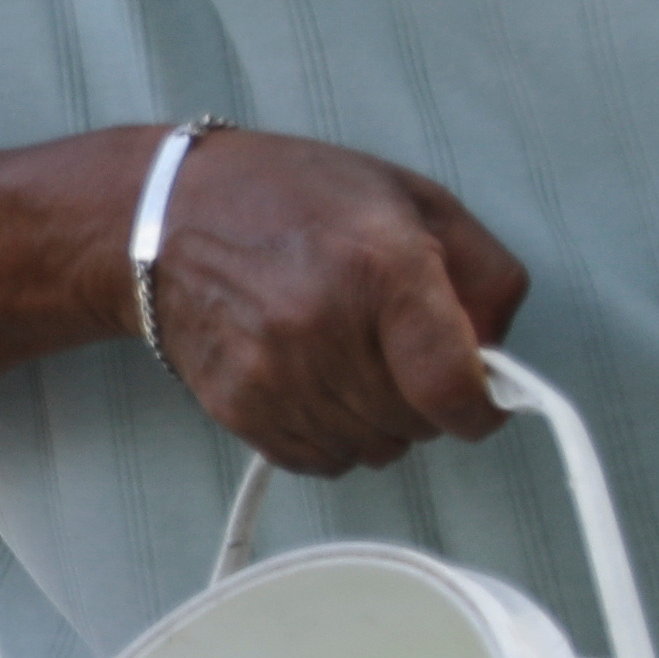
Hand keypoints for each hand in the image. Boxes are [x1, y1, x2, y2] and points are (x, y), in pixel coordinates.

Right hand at [142, 130, 531, 475]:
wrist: (162, 217)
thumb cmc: (296, 197)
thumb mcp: (412, 199)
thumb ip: (483, 274)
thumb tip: (496, 355)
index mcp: (382, 267)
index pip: (453, 387)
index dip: (483, 408)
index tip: (484, 402)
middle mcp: (325, 327)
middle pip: (416, 424)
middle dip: (428, 402)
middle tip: (405, 358)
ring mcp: (273, 374)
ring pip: (372, 449)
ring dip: (381, 422)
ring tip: (355, 366)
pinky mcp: (237, 407)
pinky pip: (319, 460)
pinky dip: (335, 437)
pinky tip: (319, 387)